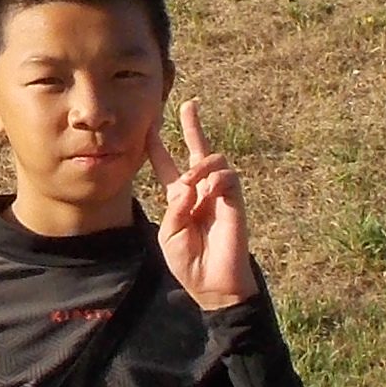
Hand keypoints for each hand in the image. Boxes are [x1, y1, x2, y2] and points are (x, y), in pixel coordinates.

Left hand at [149, 103, 260, 310]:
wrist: (212, 282)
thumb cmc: (188, 261)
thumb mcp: (169, 234)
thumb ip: (174, 208)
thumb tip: (188, 184)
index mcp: (178, 197)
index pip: (166, 165)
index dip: (157, 145)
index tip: (150, 125)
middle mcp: (198, 190)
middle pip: (197, 150)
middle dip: (192, 126)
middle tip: (189, 104)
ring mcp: (218, 193)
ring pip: (213, 159)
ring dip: (200, 166)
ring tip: (194, 184)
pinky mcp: (235, 200)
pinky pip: (227, 176)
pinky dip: (215, 180)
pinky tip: (208, 194)